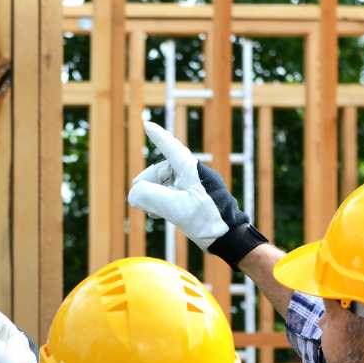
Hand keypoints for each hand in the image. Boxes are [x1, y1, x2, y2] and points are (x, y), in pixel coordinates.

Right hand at [127, 117, 267, 265]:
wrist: (228, 237)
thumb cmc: (206, 219)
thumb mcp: (174, 207)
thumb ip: (149, 196)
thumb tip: (134, 193)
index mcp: (191, 169)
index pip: (171, 147)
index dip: (158, 136)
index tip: (147, 125)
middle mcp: (194, 174)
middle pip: (164, 170)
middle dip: (148, 183)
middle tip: (136, 198)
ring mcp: (196, 186)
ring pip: (167, 183)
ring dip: (154, 195)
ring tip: (148, 211)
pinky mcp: (197, 199)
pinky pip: (174, 193)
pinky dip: (163, 201)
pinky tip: (157, 213)